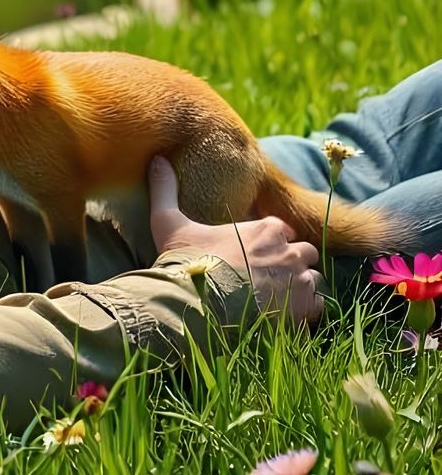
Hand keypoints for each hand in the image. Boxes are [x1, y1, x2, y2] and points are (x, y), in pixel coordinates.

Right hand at [147, 156, 323, 323]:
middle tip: (267, 277)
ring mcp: (299, 279)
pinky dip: (306, 310)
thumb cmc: (186, 262)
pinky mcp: (303, 306)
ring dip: (299, 286)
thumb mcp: (169, 223)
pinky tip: (284, 314)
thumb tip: (156, 160)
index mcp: (266, 228)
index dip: (271, 241)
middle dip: (290, 263)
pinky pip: (318, 305)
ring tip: (276, 299)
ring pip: (312, 278)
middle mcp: (289, 250)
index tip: (254, 254)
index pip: (282, 230)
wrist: (196, 304)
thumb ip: (165, 191)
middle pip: (303, 253)